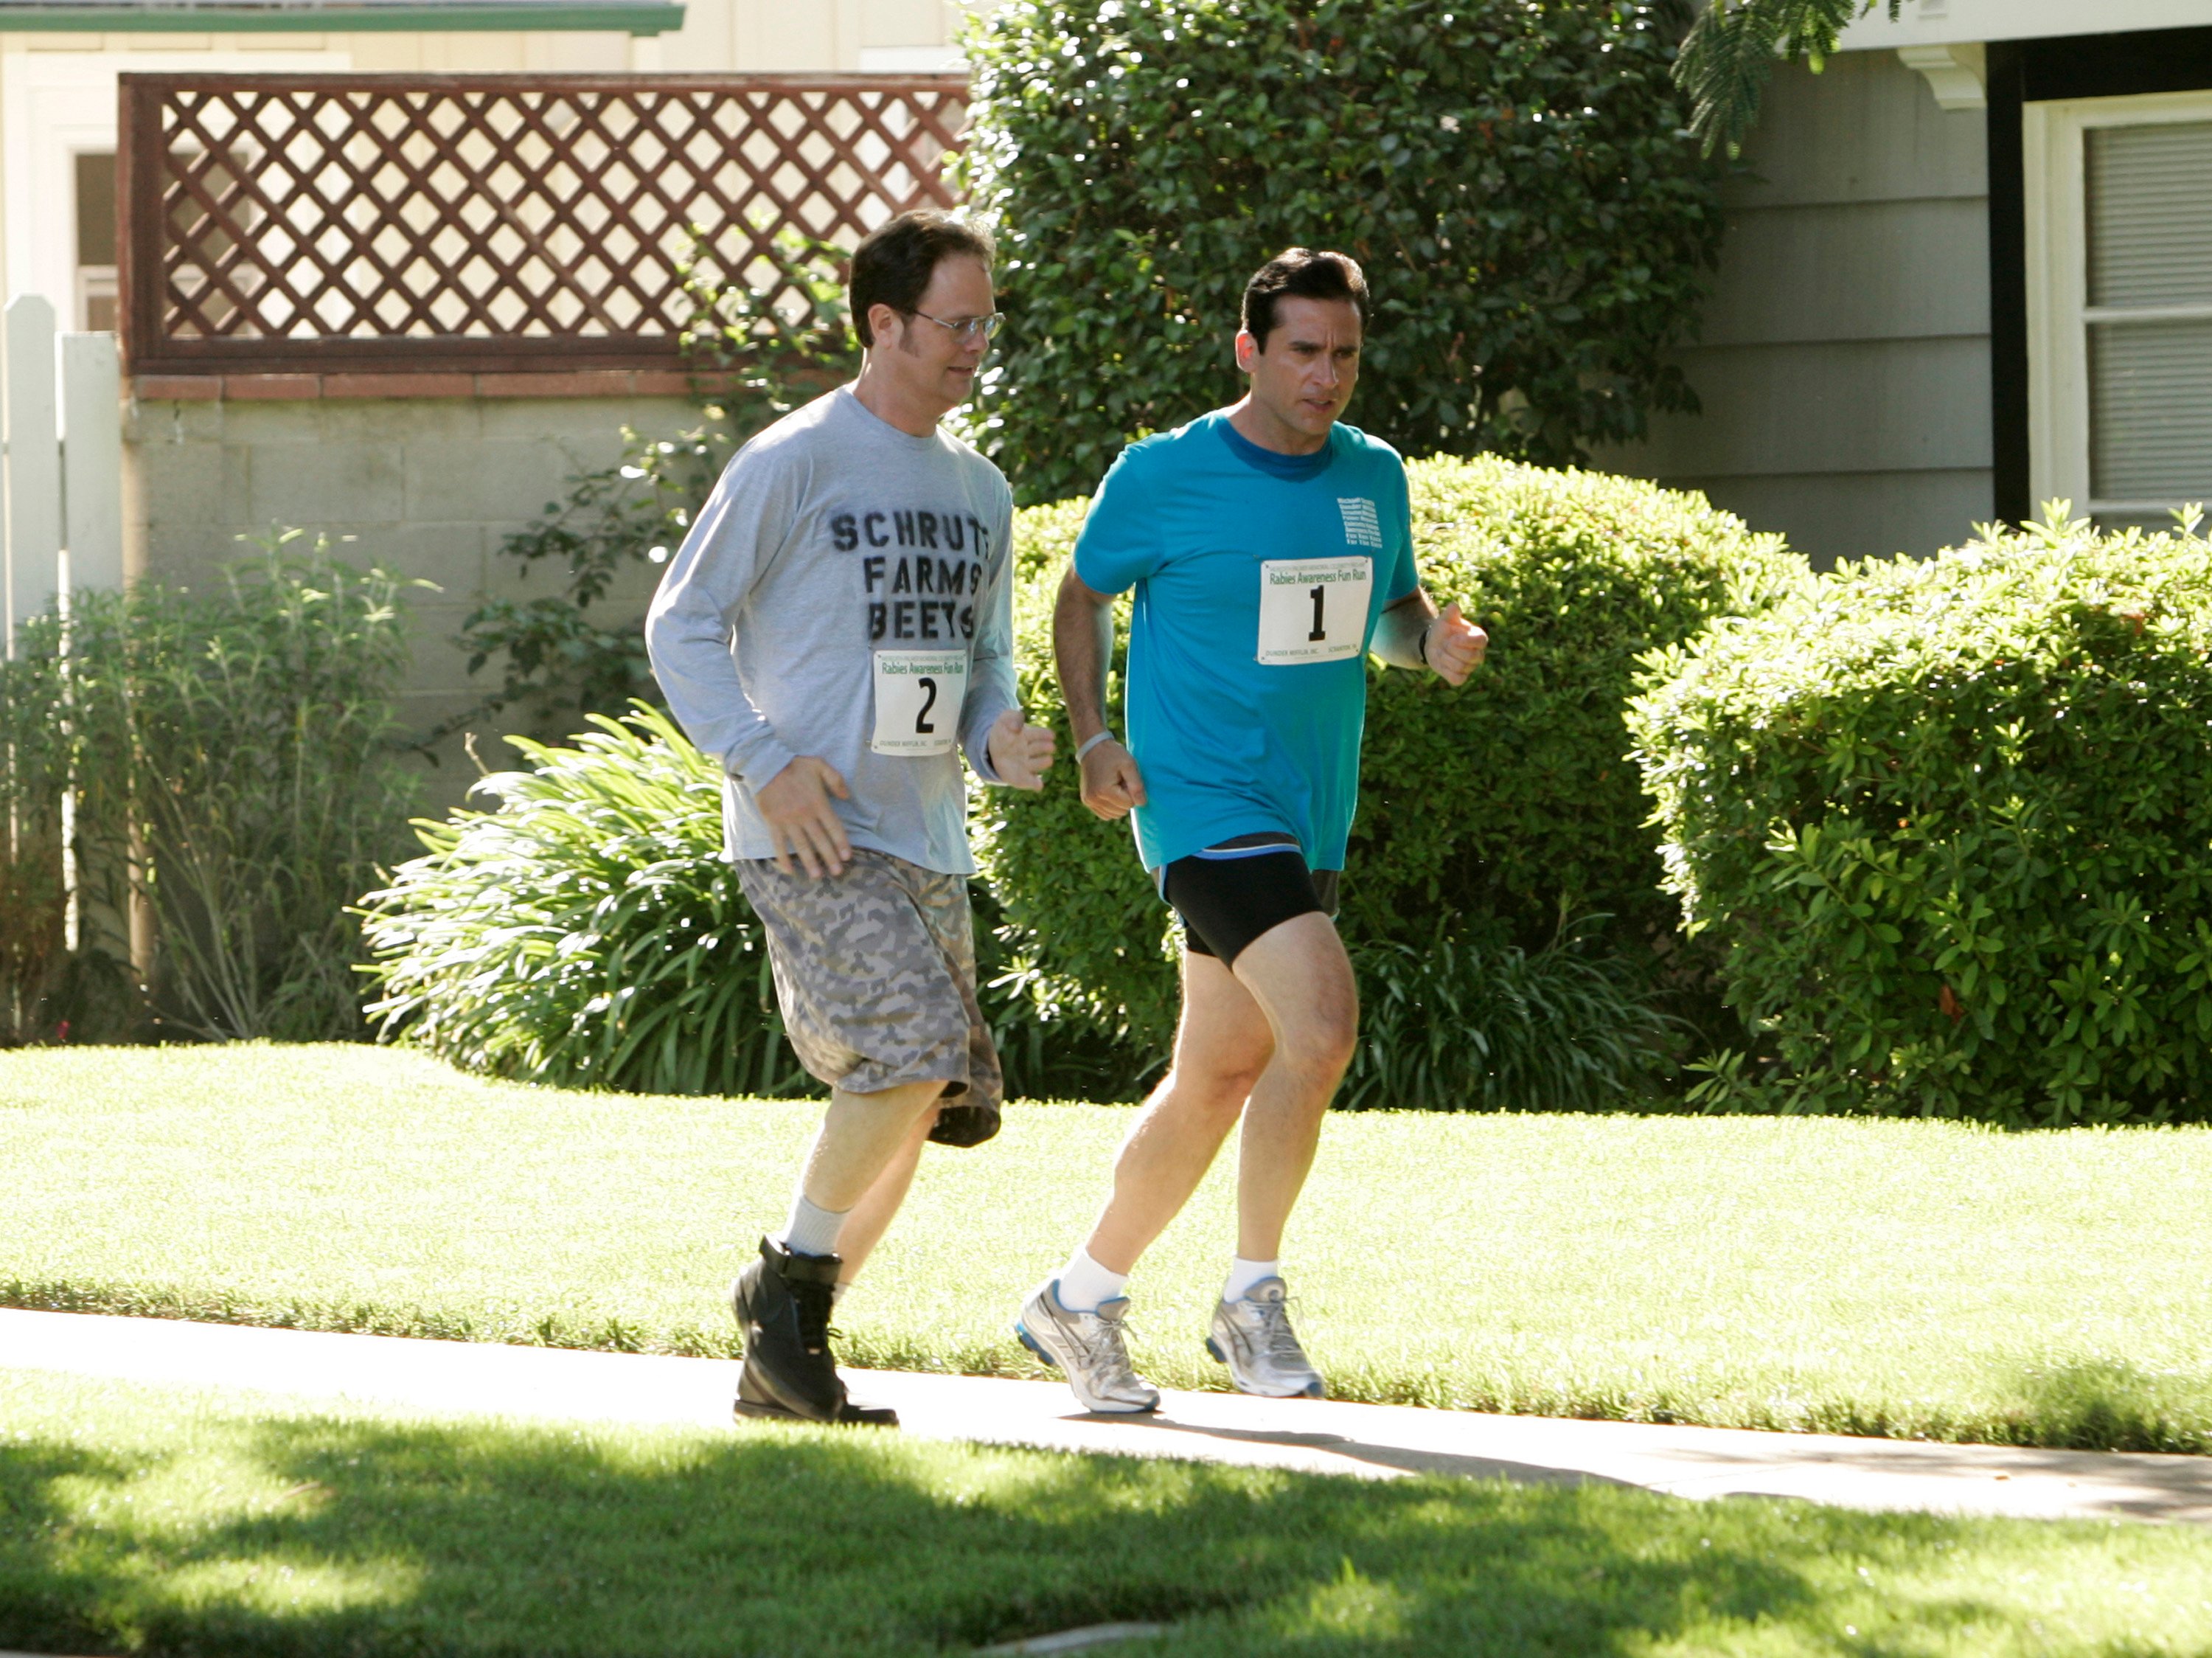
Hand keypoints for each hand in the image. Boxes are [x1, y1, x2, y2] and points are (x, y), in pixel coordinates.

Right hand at [755, 756, 852, 877]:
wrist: (766, 765)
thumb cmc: (794, 765)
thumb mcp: (820, 765)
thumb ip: (836, 780)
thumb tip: (847, 796)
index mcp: (819, 803)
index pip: (834, 827)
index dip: (841, 843)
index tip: (847, 856)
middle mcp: (805, 815)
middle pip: (820, 840)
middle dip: (830, 857)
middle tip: (838, 873)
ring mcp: (788, 821)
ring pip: (802, 846)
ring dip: (810, 862)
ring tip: (817, 876)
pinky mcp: (773, 823)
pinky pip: (779, 844)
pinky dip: (783, 858)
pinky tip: (789, 871)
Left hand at [987, 708, 1055, 792]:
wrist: (991, 749)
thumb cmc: (1002, 731)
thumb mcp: (1005, 718)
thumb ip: (1013, 717)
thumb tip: (1017, 728)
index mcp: (1028, 735)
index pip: (1038, 734)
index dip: (1045, 734)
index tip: (1051, 735)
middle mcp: (1030, 750)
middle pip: (1040, 748)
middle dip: (1045, 747)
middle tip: (1050, 747)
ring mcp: (1026, 764)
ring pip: (1037, 764)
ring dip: (1043, 763)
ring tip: (1048, 760)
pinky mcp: (1020, 777)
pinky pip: (1028, 781)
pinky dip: (1035, 784)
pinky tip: (1038, 785)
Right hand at [1079, 736, 1146, 821]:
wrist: (1093, 748)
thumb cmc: (1113, 755)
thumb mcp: (1129, 765)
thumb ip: (1136, 785)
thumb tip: (1141, 804)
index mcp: (1104, 791)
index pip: (1129, 804)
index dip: (1131, 791)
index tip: (1125, 778)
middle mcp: (1094, 799)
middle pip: (1122, 811)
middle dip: (1125, 798)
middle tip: (1119, 781)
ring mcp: (1089, 801)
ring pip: (1114, 815)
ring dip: (1118, 803)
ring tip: (1114, 785)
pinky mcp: (1087, 801)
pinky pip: (1105, 814)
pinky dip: (1111, 807)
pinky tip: (1109, 793)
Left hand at [1423, 602, 1487, 685]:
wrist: (1433, 643)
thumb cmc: (1443, 629)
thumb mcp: (1445, 619)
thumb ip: (1450, 613)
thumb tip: (1454, 606)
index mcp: (1478, 637)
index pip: (1481, 641)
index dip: (1466, 641)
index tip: (1452, 637)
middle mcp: (1478, 654)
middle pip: (1472, 656)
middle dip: (1453, 650)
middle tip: (1445, 644)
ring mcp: (1470, 667)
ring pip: (1461, 667)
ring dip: (1446, 659)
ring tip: (1442, 652)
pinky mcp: (1461, 677)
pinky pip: (1457, 679)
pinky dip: (1447, 671)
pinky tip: (1443, 663)